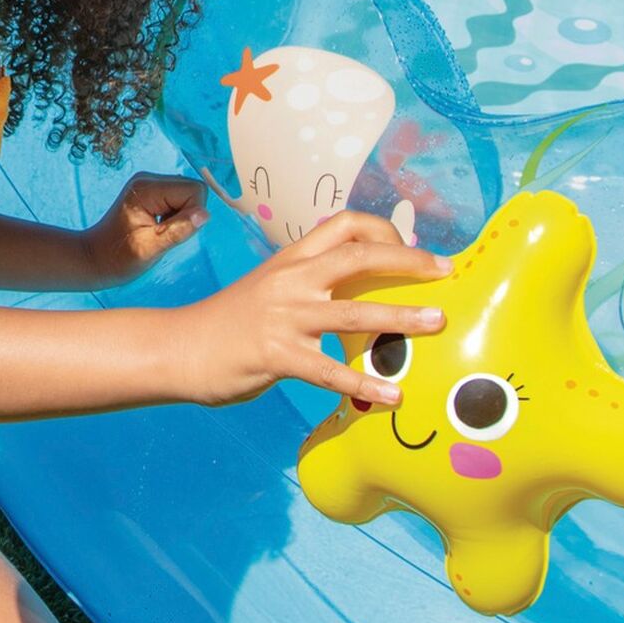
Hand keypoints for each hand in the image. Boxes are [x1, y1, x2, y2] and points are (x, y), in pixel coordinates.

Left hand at [86, 172, 208, 286]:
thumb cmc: (118, 258)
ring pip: (187, 193)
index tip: (171, 232)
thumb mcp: (150, 249)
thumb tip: (205, 215)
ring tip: (158, 231)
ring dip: (181, 215)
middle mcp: (149, 179)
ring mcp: (149, 183)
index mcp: (148, 189)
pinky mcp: (150, 192)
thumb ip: (178, 230)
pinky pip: (177, 198)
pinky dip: (174, 215)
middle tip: (163, 233)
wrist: (93, 258)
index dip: (192, 214)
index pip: (194, 190)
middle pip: (192, 189)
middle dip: (187, 214)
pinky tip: (156, 226)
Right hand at [180, 210, 450, 406]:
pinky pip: (329, 371)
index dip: (385, 231)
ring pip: (353, 313)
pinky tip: (392, 397)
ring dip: (401, 318)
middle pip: (358, 256)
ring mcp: (283, 316)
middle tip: (445, 271)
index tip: (415, 251)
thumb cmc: (230, 323)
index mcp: (290, 259)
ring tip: (438, 323)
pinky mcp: (275, 355)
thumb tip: (355, 294)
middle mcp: (290, 279)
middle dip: (407, 260)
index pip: (344, 224)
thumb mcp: (270, 288)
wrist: (178, 348)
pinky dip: (364, 384)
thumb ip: (308, 285)